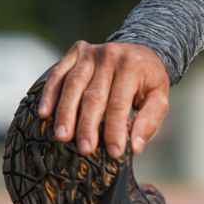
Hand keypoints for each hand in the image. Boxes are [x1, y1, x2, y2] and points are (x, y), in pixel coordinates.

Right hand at [37, 41, 170, 159]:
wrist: (143, 51)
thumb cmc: (148, 80)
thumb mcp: (159, 97)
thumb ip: (149, 121)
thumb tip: (135, 147)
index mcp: (133, 65)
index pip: (120, 103)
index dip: (115, 129)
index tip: (113, 153)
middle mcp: (111, 55)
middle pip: (94, 95)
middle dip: (88, 126)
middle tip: (85, 149)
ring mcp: (92, 52)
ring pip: (73, 84)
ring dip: (65, 113)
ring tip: (62, 136)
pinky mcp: (77, 52)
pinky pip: (58, 73)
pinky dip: (49, 93)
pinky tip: (44, 112)